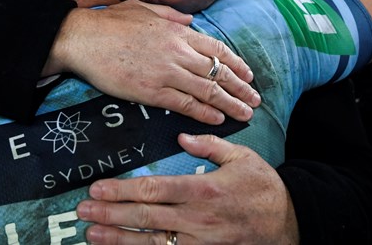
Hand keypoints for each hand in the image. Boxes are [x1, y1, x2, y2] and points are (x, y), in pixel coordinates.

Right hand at [48, 0, 260, 124]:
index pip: (216, 48)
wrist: (83, 39)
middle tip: (255, 99)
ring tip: (245, 113)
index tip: (248, 74)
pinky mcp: (151, 91)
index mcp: (177, 31)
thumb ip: (171, 15)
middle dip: (240, 87)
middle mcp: (178, 51)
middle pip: (218, 72)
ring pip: (207, 90)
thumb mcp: (144, 9)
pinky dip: (204, 112)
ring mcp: (166, 72)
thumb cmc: (109, 23)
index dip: (236, 63)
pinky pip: (186, 104)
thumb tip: (190, 21)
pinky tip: (218, 119)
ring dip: (230, 103)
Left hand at [78, 134, 298, 244]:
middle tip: (82, 211)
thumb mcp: (242, 157)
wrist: (289, 223)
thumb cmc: (263, 188)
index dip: (123, 190)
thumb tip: (182, 137)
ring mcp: (200, 243)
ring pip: (152, 242)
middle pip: (145, 217)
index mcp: (204, 190)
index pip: (155, 189)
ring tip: (92, 234)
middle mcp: (197, 220)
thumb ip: (210, 146)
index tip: (98, 188)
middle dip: (111, 214)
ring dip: (119, 239)